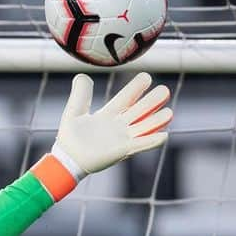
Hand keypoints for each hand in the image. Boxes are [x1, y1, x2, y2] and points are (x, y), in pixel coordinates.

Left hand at [54, 72, 172, 175]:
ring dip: (157, 121)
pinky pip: (140, 145)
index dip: (136, 88)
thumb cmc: (69, 138)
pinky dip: (151, 141)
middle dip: (152, 102)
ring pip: (144, 127)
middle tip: (164, 90)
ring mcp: (122, 139)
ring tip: (169, 113)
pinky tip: (163, 135)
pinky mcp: (121, 151)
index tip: (146, 77)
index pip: (126, 98)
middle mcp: (118, 126)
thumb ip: (80, 94)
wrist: (66, 160)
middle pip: (139, 111)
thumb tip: (83, 75)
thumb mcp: (74, 111)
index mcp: (109, 115)